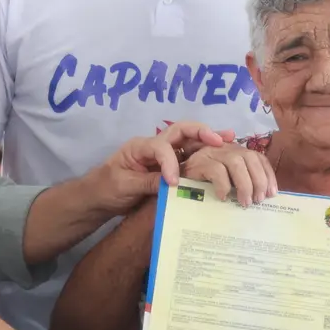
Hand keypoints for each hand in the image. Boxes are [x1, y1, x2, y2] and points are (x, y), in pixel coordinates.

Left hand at [87, 122, 234, 215]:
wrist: (98, 198)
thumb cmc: (106, 188)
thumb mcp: (123, 186)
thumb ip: (146, 182)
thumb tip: (171, 184)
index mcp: (140, 146)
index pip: (161, 147)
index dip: (170, 163)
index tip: (173, 183)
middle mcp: (155, 146)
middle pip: (181, 131)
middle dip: (202, 132)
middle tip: (222, 139)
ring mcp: (164, 156)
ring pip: (190, 142)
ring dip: (210, 140)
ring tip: (231, 141)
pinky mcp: (169, 168)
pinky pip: (190, 159)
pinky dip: (207, 157)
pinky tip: (222, 159)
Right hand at [182, 143, 276, 206]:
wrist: (170, 183)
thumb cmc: (200, 187)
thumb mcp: (225, 183)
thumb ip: (240, 182)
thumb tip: (263, 193)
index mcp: (233, 151)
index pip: (257, 157)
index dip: (267, 174)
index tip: (272, 194)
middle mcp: (223, 148)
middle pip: (249, 157)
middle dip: (259, 180)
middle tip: (258, 200)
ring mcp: (209, 153)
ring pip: (235, 162)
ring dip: (244, 184)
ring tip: (244, 202)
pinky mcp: (197, 162)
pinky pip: (216, 170)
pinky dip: (223, 185)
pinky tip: (223, 197)